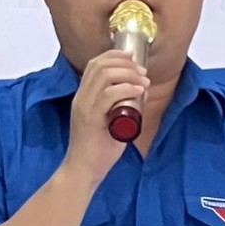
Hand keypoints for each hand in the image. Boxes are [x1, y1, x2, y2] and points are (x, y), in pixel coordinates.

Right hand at [63, 48, 150, 181]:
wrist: (83, 170)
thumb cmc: (97, 149)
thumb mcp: (107, 121)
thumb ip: (118, 107)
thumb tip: (139, 92)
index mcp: (82, 97)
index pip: (94, 64)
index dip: (114, 55)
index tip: (132, 57)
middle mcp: (81, 98)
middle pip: (100, 66)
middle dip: (125, 63)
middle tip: (142, 71)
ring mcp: (85, 107)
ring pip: (104, 76)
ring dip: (129, 74)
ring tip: (143, 81)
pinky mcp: (92, 119)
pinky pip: (108, 95)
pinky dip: (126, 88)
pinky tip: (138, 90)